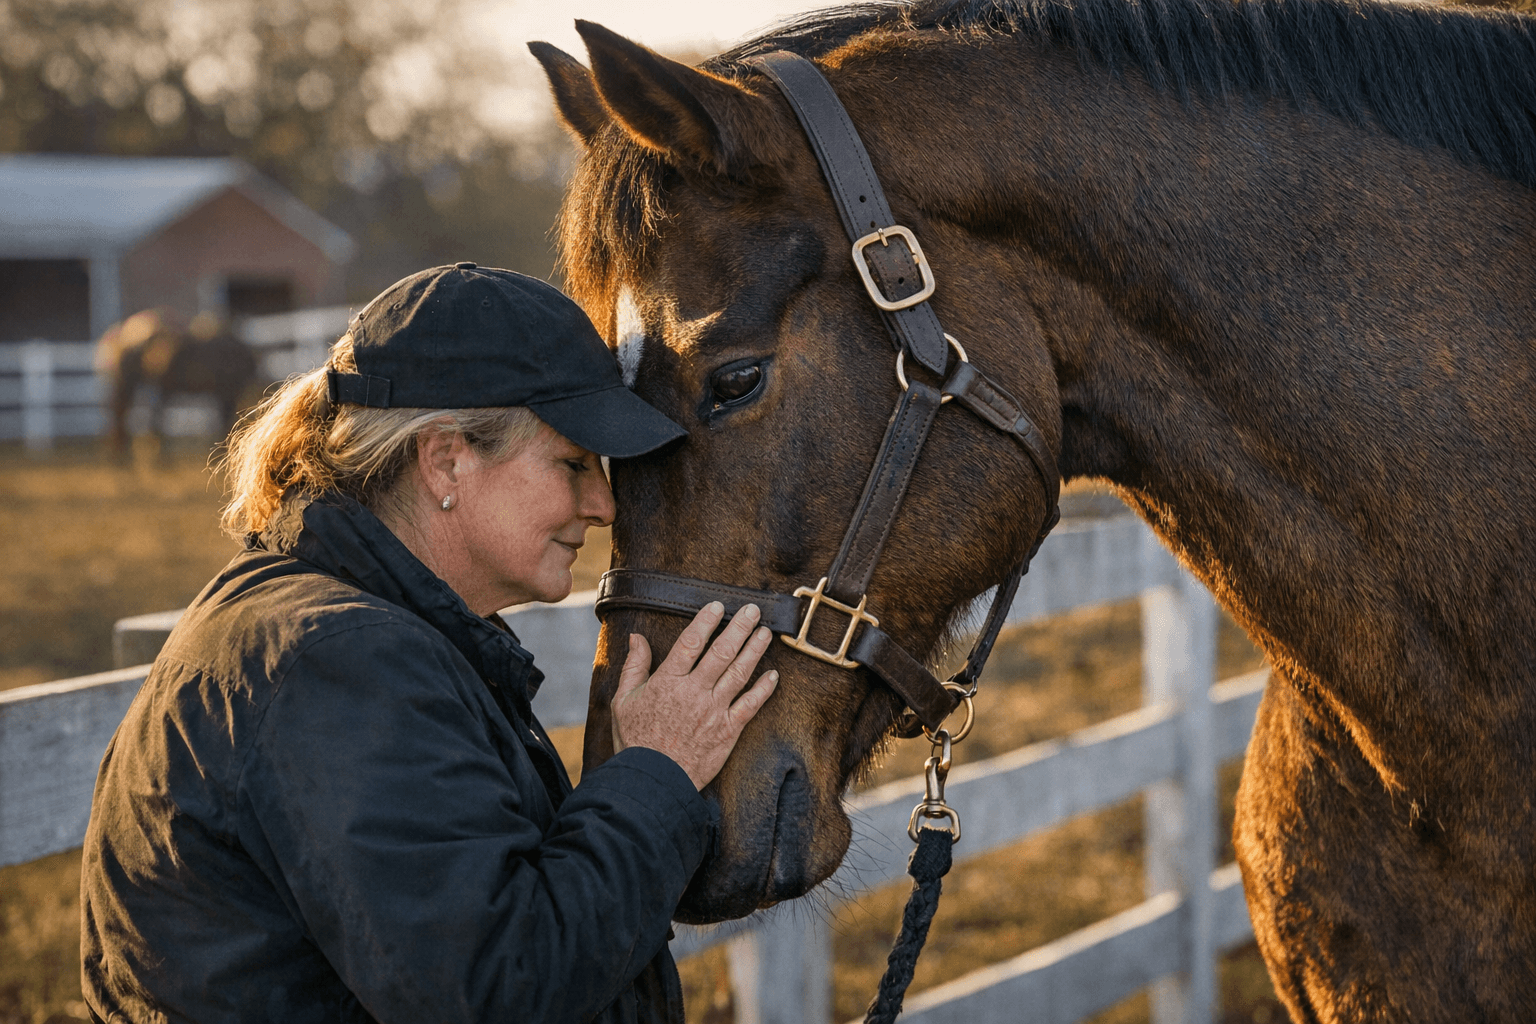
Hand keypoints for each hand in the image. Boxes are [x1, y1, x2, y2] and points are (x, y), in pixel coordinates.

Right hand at [610, 601, 778, 789]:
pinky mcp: (728, 731)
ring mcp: (714, 711)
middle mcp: (694, 692)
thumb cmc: (636, 742)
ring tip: (765, 633)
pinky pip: (750, 706)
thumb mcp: (623, 702)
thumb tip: (636, 638)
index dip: (706, 621)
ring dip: (755, 650)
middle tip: (753, 610)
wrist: (653, 782)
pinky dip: (763, 689)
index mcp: (667, 682)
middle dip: (739, 627)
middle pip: (722, 652)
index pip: (691, 642)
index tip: (718, 606)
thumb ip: (634, 667)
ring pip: (740, 673)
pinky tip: (773, 675)